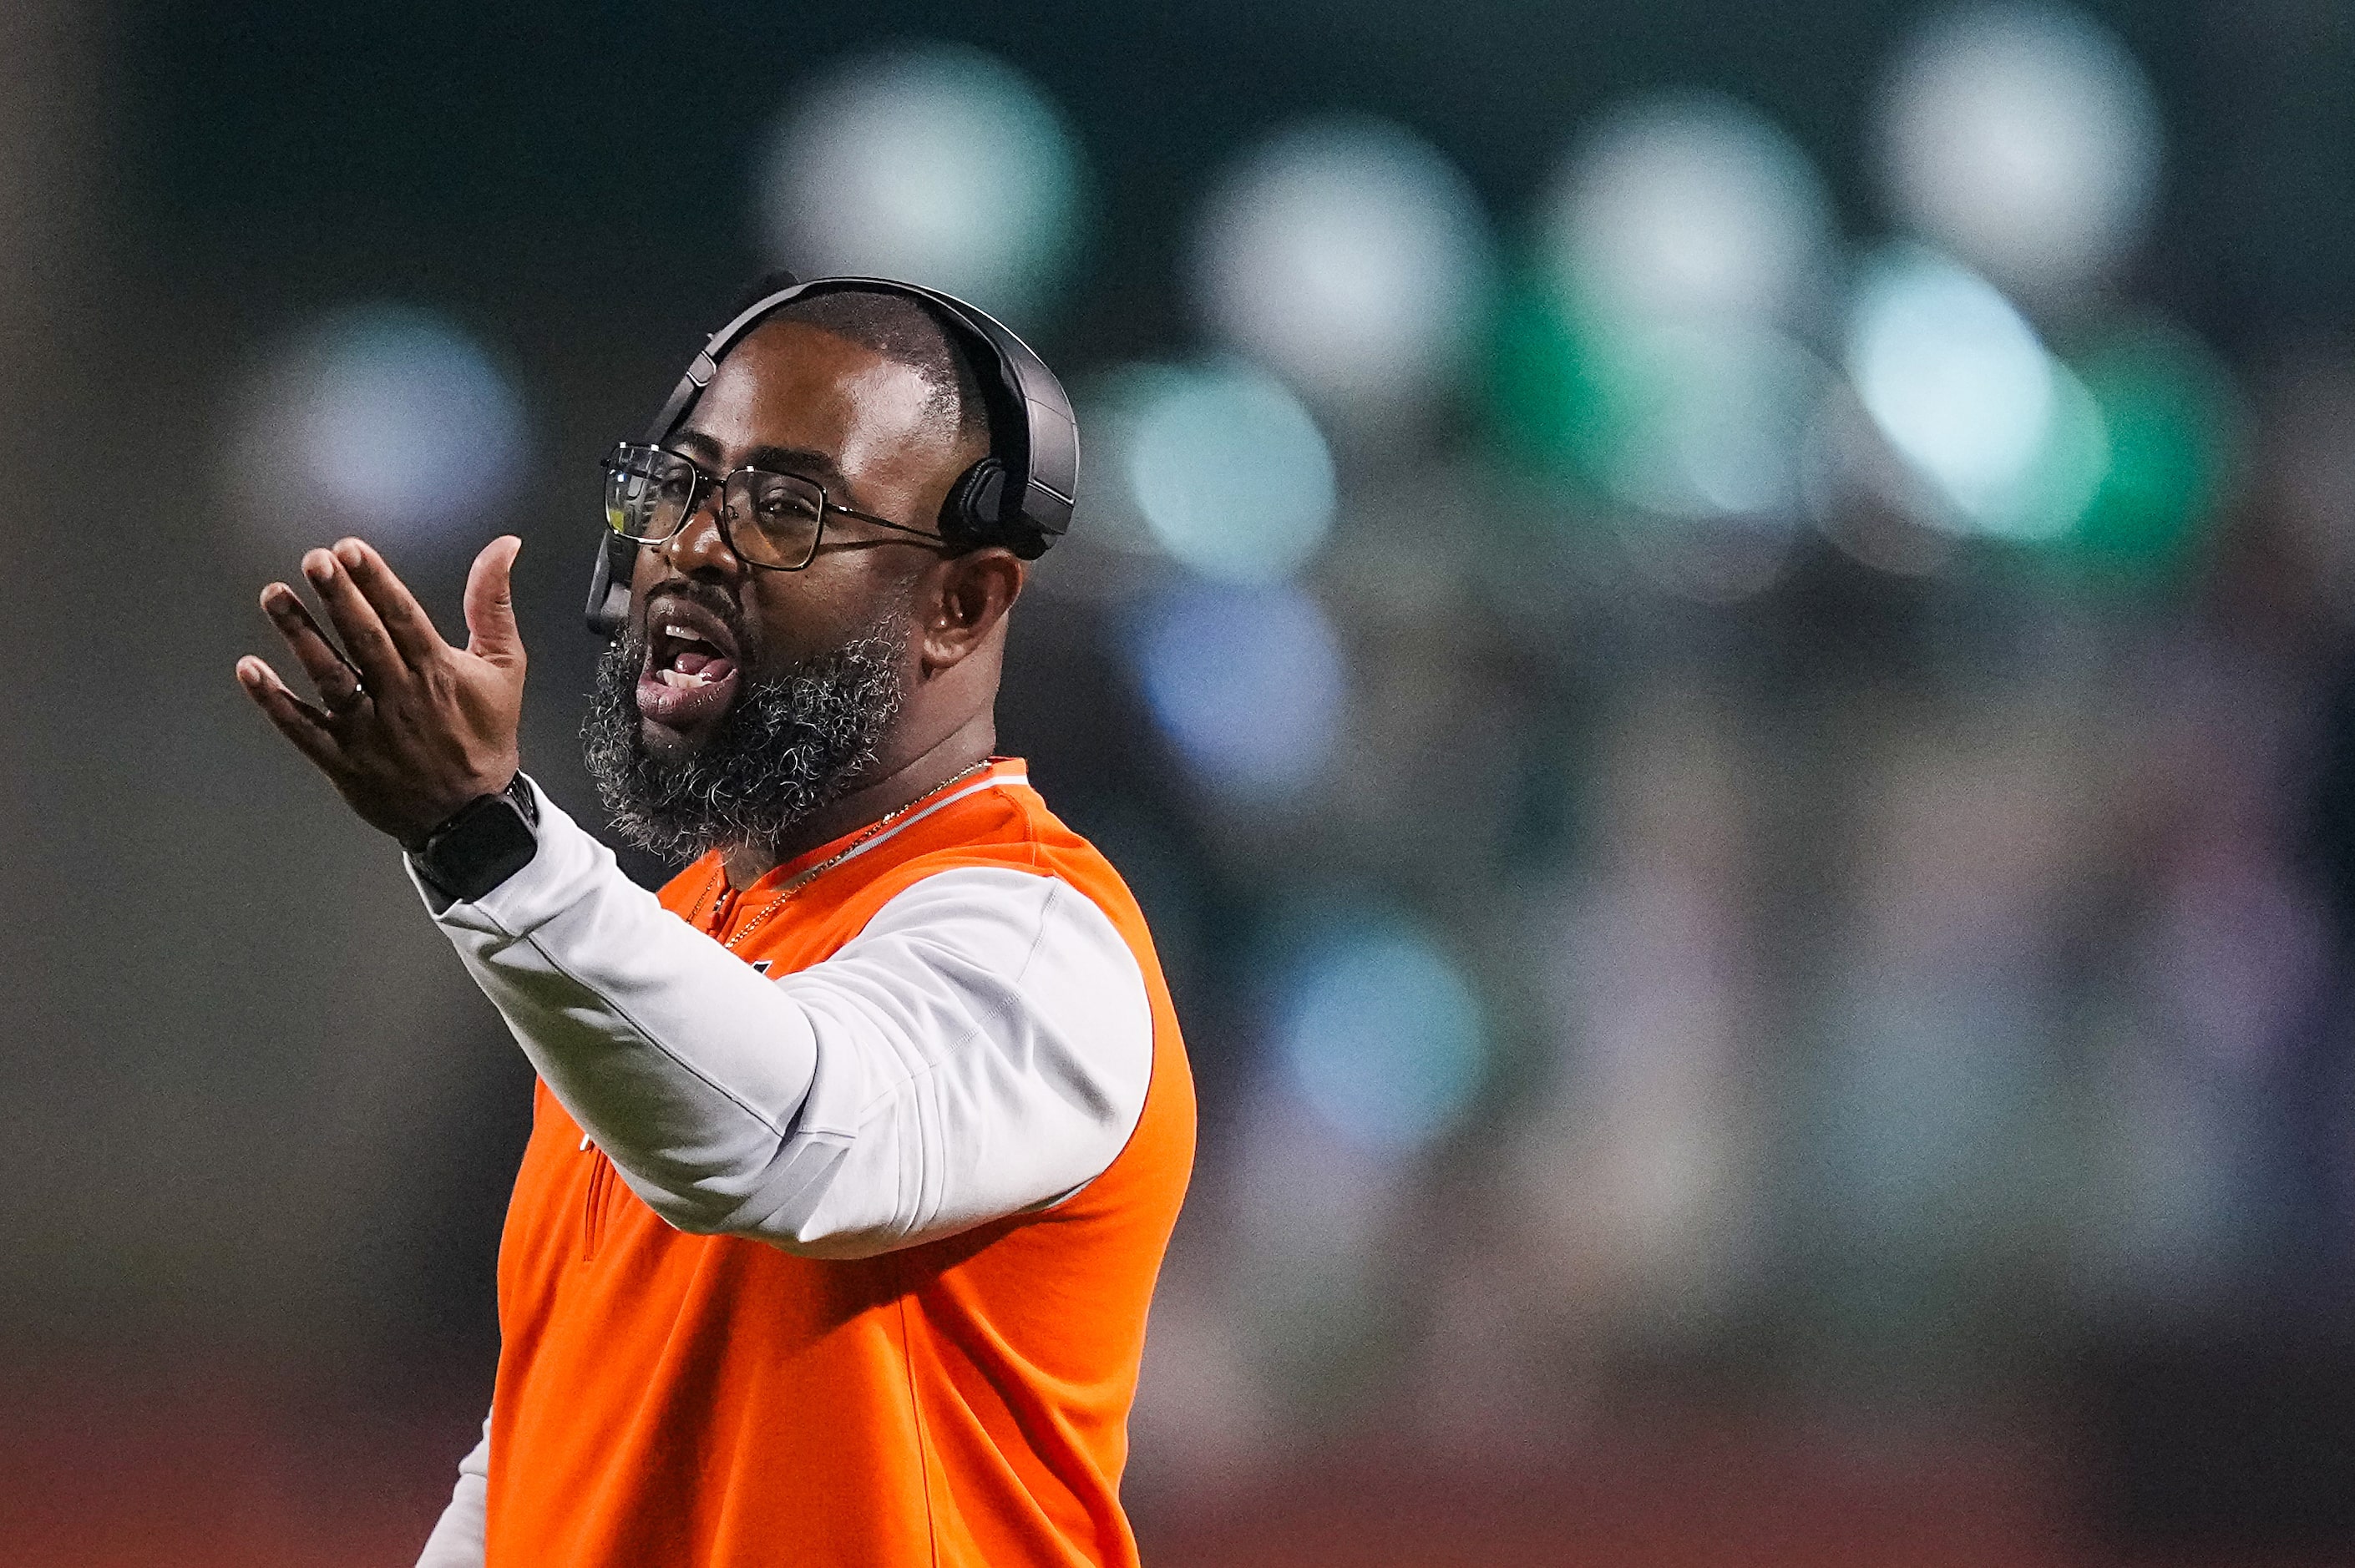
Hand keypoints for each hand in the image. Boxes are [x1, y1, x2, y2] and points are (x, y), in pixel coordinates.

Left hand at [237, 534, 527, 848]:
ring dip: (300, 635)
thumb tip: (503, 547)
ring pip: (329, 677)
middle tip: (314, 561)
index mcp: (438, 672)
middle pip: (364, 640)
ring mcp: (368, 730)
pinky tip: (250, 670)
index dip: (375, 581)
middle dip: (338, 597)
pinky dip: (274, 701)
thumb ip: (493, 603)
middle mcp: (401, 697)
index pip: (402, 618)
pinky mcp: (342, 759)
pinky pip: (302, 728)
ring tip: (274, 596)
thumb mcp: (505, 666)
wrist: (472, 816)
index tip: (349, 550)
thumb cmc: (485, 735)